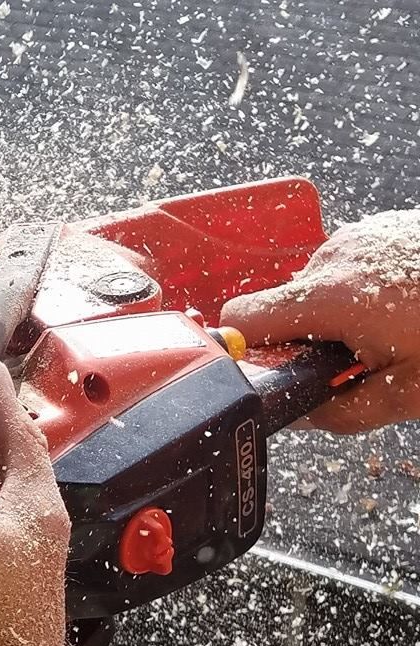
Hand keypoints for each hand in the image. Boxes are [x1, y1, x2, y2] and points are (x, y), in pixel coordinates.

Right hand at [221, 211, 419, 432]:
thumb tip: (304, 417)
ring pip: (321, 287)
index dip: (246, 351)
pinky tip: (406, 311)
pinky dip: (365, 294)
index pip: (242, 319)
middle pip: (284, 306)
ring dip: (341, 318)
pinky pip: (352, 267)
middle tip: (358, 366)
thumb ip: (342, 411)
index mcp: (331, 296)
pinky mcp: (383, 228)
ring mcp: (360, 236)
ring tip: (394, 336)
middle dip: (309, 341)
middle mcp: (336, 257)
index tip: (270, 372)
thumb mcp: (408, 394)